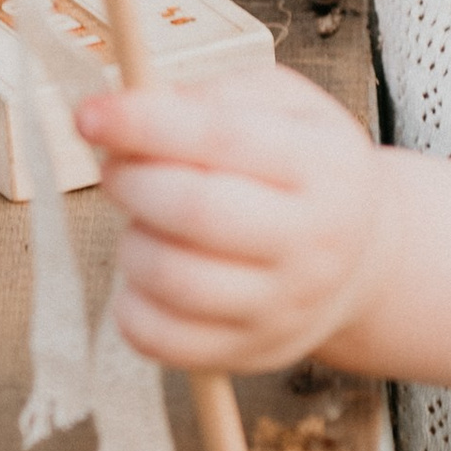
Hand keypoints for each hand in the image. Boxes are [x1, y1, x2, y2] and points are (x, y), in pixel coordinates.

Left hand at [73, 66, 391, 372]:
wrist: (361, 259)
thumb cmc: (302, 167)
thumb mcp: (281, 107)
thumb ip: (210, 98)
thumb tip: (128, 109)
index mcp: (325, 165)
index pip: (222, 138)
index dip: (145, 123)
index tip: (89, 114)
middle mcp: (314, 240)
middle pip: (196, 211)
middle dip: (132, 182)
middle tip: (116, 169)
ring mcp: (285, 305)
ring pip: (173, 279)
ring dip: (131, 242)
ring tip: (142, 224)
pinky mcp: (252, 352)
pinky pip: (163, 339)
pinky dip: (131, 304)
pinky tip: (147, 275)